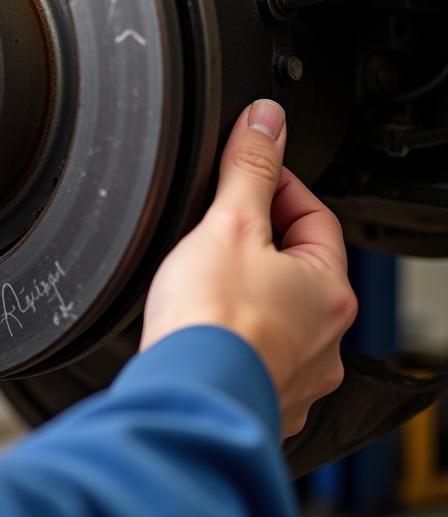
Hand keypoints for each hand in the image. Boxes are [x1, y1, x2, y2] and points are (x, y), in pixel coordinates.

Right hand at [140, 99, 356, 436]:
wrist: (187, 394)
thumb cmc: (212, 321)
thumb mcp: (229, 223)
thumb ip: (249, 167)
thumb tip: (267, 119)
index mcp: (329, 288)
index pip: (313, 214)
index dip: (276, 185)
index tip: (244, 175)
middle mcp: (326, 337)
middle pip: (298, 264)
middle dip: (258, 240)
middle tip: (215, 226)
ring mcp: (299, 373)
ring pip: (279, 314)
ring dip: (249, 292)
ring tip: (204, 279)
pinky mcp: (266, 397)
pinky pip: (258, 353)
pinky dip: (236, 336)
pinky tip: (206, 328)